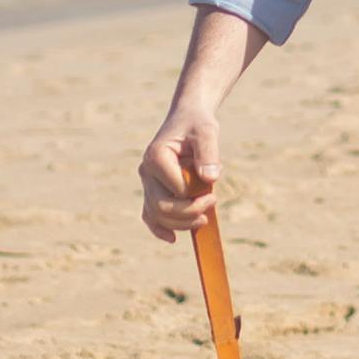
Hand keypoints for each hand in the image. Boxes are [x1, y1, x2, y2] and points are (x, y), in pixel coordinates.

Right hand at [138, 99, 223, 239]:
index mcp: (156, 156)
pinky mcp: (152, 190)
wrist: (188, 120)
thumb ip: (208, 153)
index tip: (212, 189)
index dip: (195, 195)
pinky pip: (150, 215)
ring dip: (182, 223)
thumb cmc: (197, 125)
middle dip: (189, 213)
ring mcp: (147, 183)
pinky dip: (160, 229)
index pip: (176, 189)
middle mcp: (146, 171)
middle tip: (212, 202)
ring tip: (204, 217)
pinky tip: (173, 238)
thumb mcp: (207, 131)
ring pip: (157, 215)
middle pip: (162, 207)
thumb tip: (210, 178)